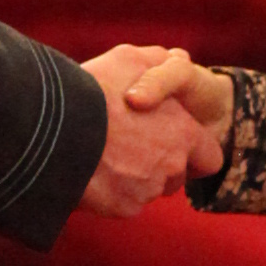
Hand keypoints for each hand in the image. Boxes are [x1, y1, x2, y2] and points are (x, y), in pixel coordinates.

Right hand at [81, 44, 202, 217]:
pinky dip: (113, 191)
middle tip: (132, 145)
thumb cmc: (95, 92)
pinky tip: (93, 171)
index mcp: (182, 134)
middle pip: (177, 175)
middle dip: (161, 164)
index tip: (176, 144)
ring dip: (136, 177)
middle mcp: (171, 166)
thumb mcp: (128, 59)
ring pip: (149, 189)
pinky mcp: (123, 208)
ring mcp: (147, 191)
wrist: (56, 132)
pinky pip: (124, 201)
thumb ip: (156, 60)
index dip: (196, 151)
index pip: (210, 156)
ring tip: (107, 154)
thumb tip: (171, 57)